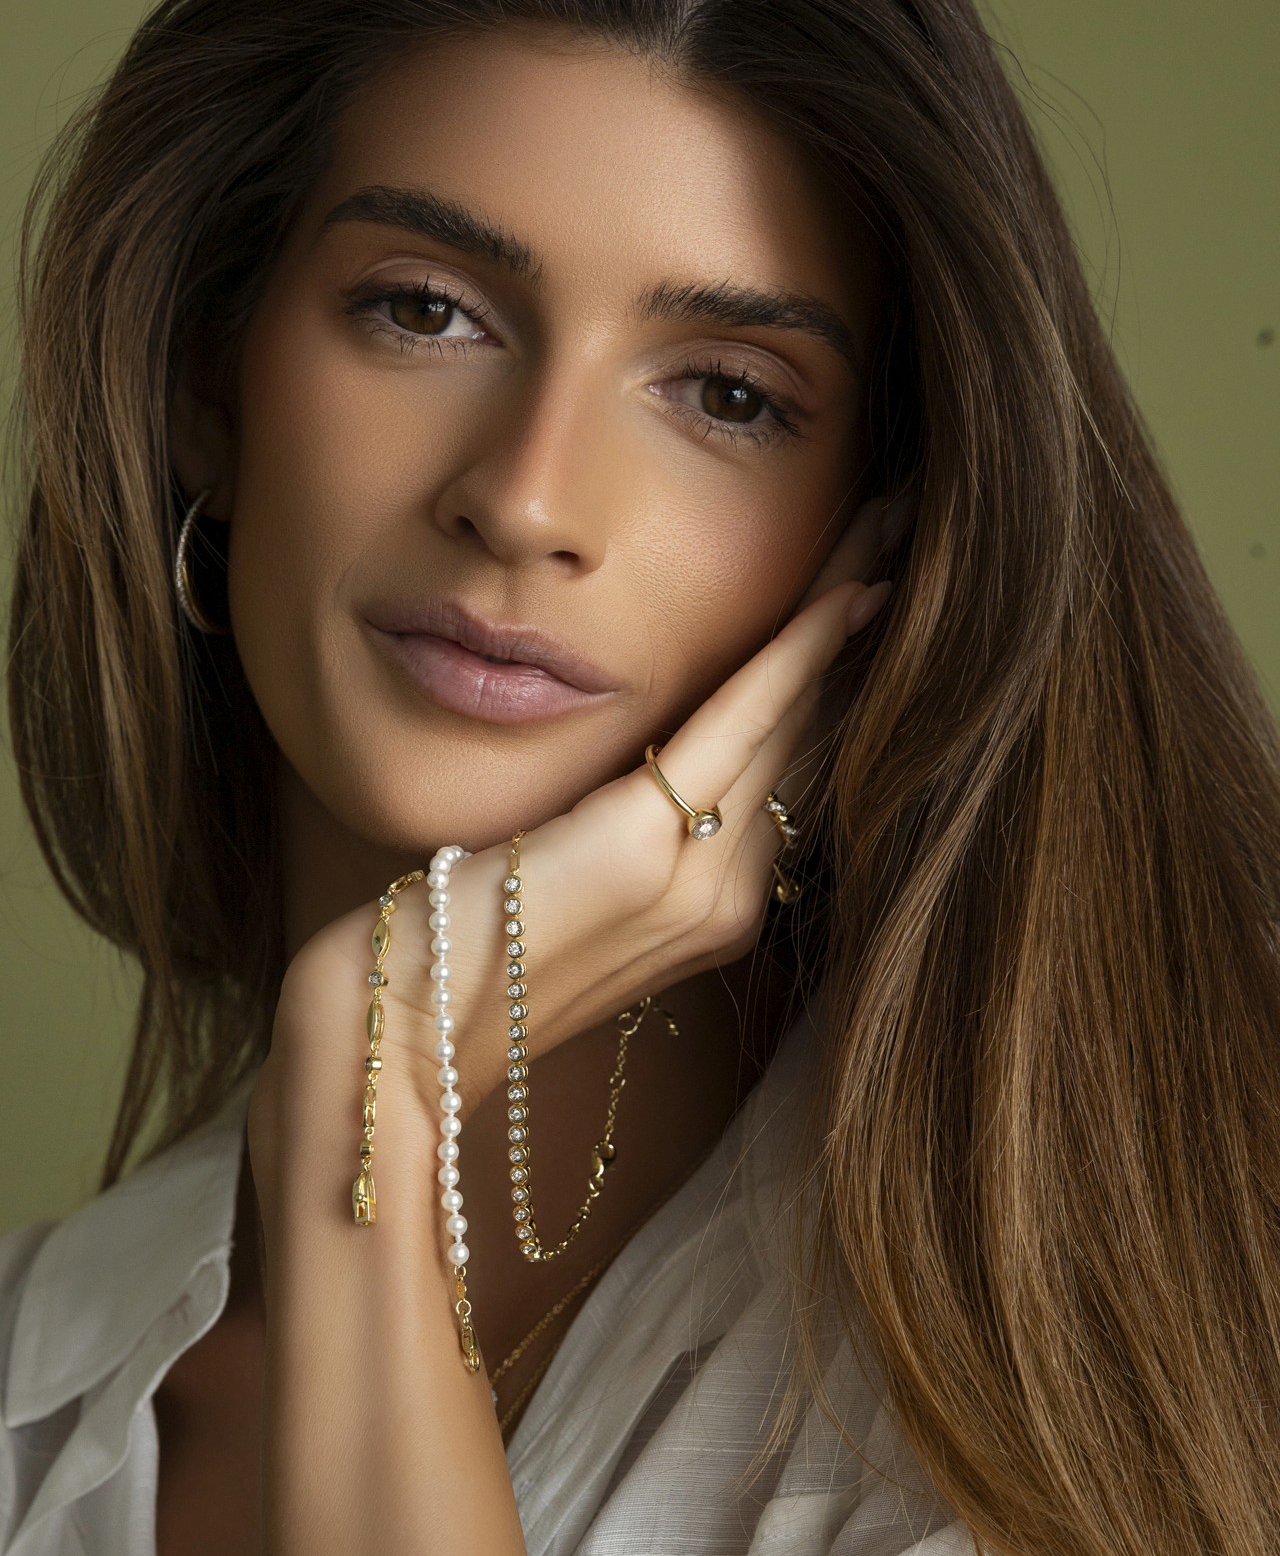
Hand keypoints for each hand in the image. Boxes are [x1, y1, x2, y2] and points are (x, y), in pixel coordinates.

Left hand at [258, 494, 893, 1214]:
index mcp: (716, 905)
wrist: (401, 1034)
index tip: (880, 580)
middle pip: (820, 732)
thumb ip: (630, 823)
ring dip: (850, 611)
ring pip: (800, 718)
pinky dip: (801, 653)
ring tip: (894, 524)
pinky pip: (744, 728)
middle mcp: (731, 900)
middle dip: (866, 622)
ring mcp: (700, 887)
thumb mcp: (566, 876)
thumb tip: (652, 752)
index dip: (843, 669)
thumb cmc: (462, 948)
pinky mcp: (648, 855)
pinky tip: (850, 593)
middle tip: (910, 521)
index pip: (798, 764)